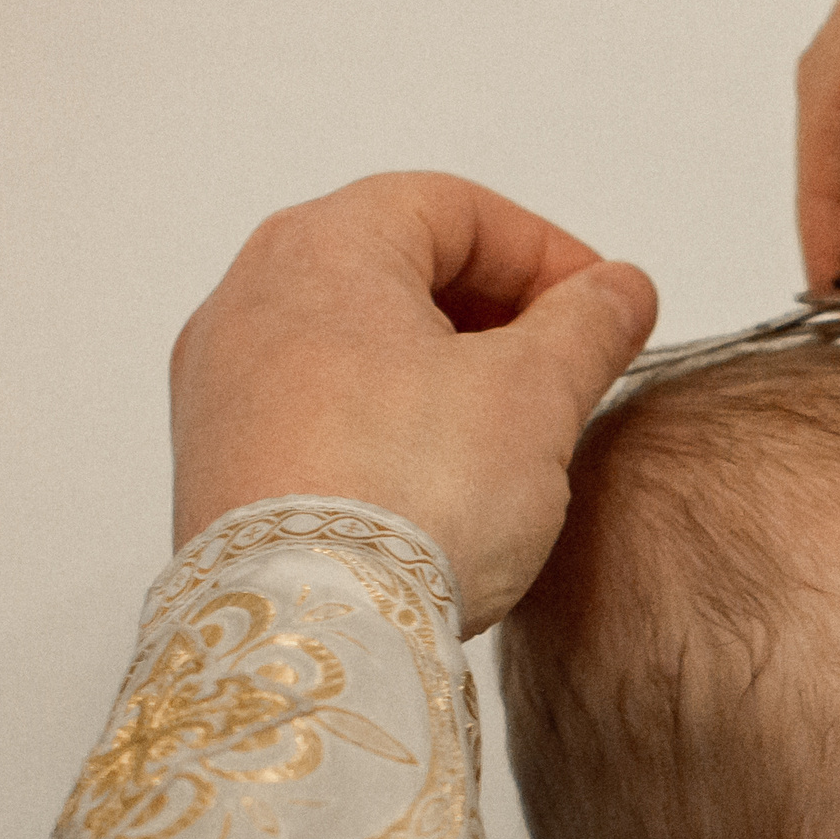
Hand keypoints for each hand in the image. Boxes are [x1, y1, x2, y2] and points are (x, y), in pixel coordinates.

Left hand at [170, 172, 656, 635]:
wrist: (312, 632)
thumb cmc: (410, 497)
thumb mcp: (535, 395)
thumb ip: (588, 325)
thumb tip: (620, 290)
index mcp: (322, 248)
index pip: (452, 207)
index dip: (544, 252)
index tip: (601, 309)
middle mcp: (249, 300)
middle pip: (395, 268)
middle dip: (495, 312)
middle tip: (564, 368)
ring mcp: (221, 388)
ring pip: (354, 344)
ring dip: (440, 370)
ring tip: (508, 433)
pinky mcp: (219, 468)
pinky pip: (318, 414)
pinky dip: (386, 423)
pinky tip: (438, 482)